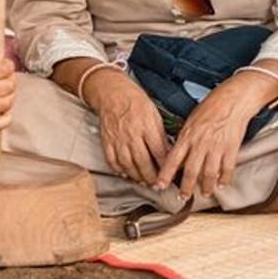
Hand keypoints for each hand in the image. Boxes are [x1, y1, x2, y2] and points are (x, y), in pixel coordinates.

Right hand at [0, 25, 15, 131]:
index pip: (3, 69)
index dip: (8, 65)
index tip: (4, 65)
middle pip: (8, 86)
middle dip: (10, 80)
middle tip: (5, 78)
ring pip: (6, 103)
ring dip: (9, 97)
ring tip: (4, 92)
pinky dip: (5, 119)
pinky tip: (3, 110)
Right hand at [85, 70, 169, 186]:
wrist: (112, 93)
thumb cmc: (135, 101)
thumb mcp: (154, 114)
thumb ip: (161, 135)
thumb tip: (168, 154)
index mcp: (147, 126)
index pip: (159, 152)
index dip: (166, 168)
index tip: (171, 176)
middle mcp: (132, 134)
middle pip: (143, 162)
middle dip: (152, 177)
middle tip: (158, 185)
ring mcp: (118, 138)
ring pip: (128, 165)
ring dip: (137, 177)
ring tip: (144, 181)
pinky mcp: (106, 141)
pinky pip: (112, 161)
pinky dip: (119, 170)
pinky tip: (126, 173)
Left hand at [153, 79, 262, 198]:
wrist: (233, 100)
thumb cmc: (211, 107)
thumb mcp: (191, 120)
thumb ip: (185, 138)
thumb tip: (178, 153)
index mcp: (187, 135)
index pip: (172, 159)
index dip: (165, 174)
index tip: (159, 186)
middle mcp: (200, 143)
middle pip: (191, 171)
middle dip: (186, 187)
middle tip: (182, 197)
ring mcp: (216, 147)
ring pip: (209, 173)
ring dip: (206, 186)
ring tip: (205, 193)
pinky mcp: (231, 148)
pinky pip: (227, 168)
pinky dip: (225, 179)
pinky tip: (222, 184)